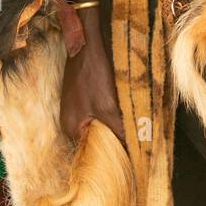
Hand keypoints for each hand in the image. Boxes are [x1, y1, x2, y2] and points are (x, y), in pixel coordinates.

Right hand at [60, 8, 124, 145]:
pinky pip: (97, 116)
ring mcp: (75, 109)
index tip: (130, 162)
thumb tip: (133, 152)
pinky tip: (124, 116)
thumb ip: (118, 130)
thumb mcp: (107, 106)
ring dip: (113, 130)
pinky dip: (110, 118)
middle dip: (114, 144)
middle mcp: (70, 123)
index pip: (91, 155)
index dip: (111, 158)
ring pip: (98, 128)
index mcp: (72, 129)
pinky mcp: (82, 98)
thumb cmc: (93, 74)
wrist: (86, 43)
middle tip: (135, 148)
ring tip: (133, 135)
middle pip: (94, 141)